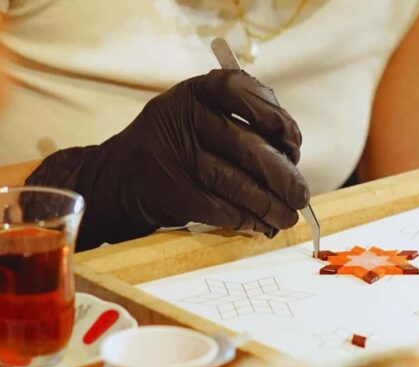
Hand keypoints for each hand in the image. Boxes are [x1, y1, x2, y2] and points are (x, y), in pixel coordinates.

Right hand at [26, 69, 307, 249]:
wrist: (117, 179)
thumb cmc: (175, 146)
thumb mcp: (199, 116)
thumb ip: (242, 123)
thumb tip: (291, 156)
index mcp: (195, 93)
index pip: (239, 90)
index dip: (273, 115)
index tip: (294, 142)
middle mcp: (182, 118)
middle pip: (246, 145)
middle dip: (283, 176)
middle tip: (301, 196)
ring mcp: (172, 156)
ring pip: (236, 183)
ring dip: (270, 206)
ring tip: (288, 217)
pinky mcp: (170, 193)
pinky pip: (220, 209)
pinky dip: (247, 220)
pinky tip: (261, 225)